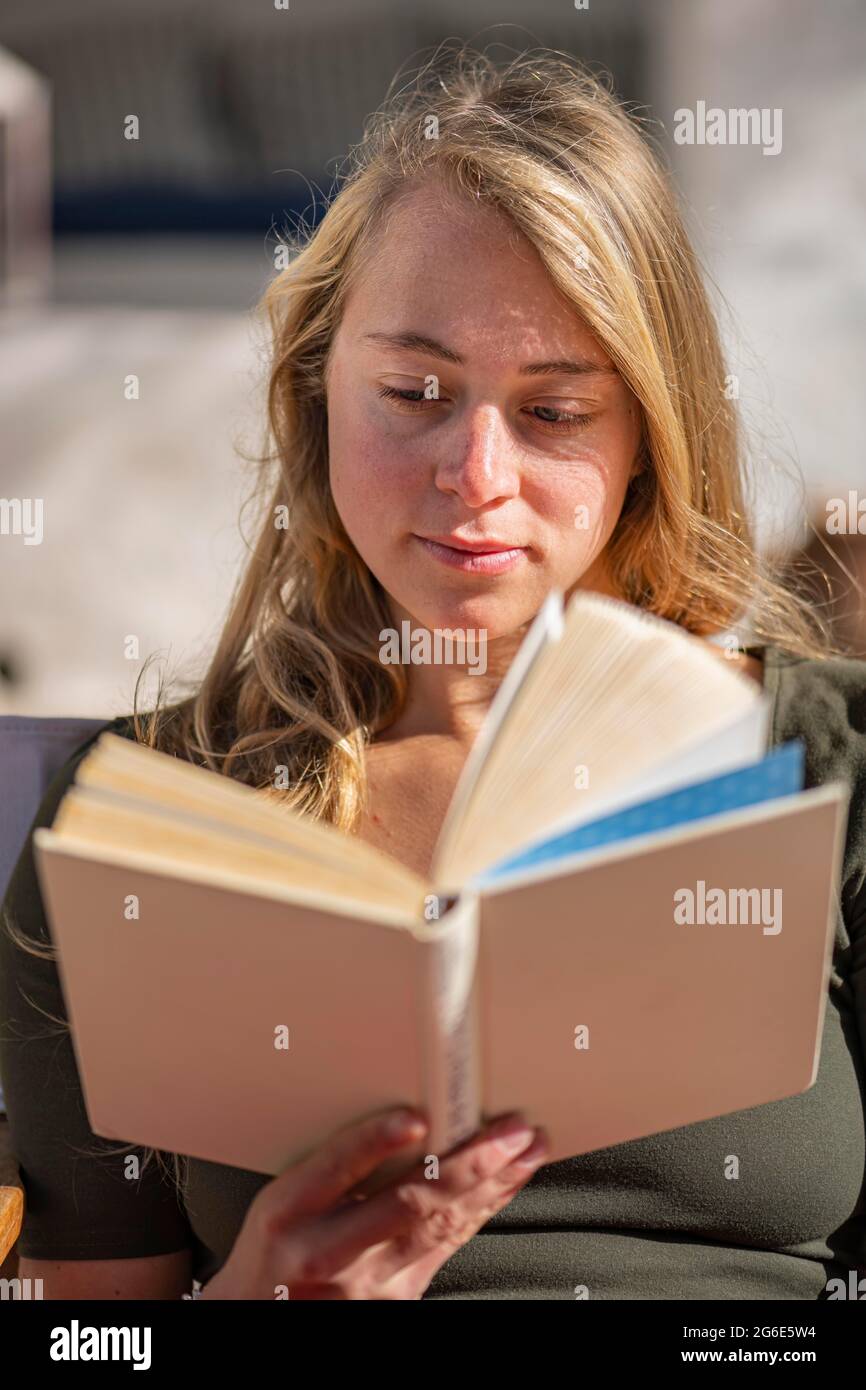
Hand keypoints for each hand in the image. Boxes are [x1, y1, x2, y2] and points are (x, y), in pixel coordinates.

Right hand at [199, 1107, 548, 1298]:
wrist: (261, 1314)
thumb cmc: (277, 1243)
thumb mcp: (281, 1197)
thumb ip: (331, 1164)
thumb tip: (407, 1115)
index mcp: (288, 1209)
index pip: (336, 1167)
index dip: (376, 1141)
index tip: (414, 1118)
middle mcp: (325, 1251)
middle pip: (407, 1202)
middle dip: (469, 1161)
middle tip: (511, 1130)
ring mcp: (364, 1283)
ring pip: (439, 1227)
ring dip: (492, 1184)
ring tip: (528, 1150)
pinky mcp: (394, 1301)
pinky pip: (447, 1249)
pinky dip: (482, 1211)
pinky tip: (505, 1187)